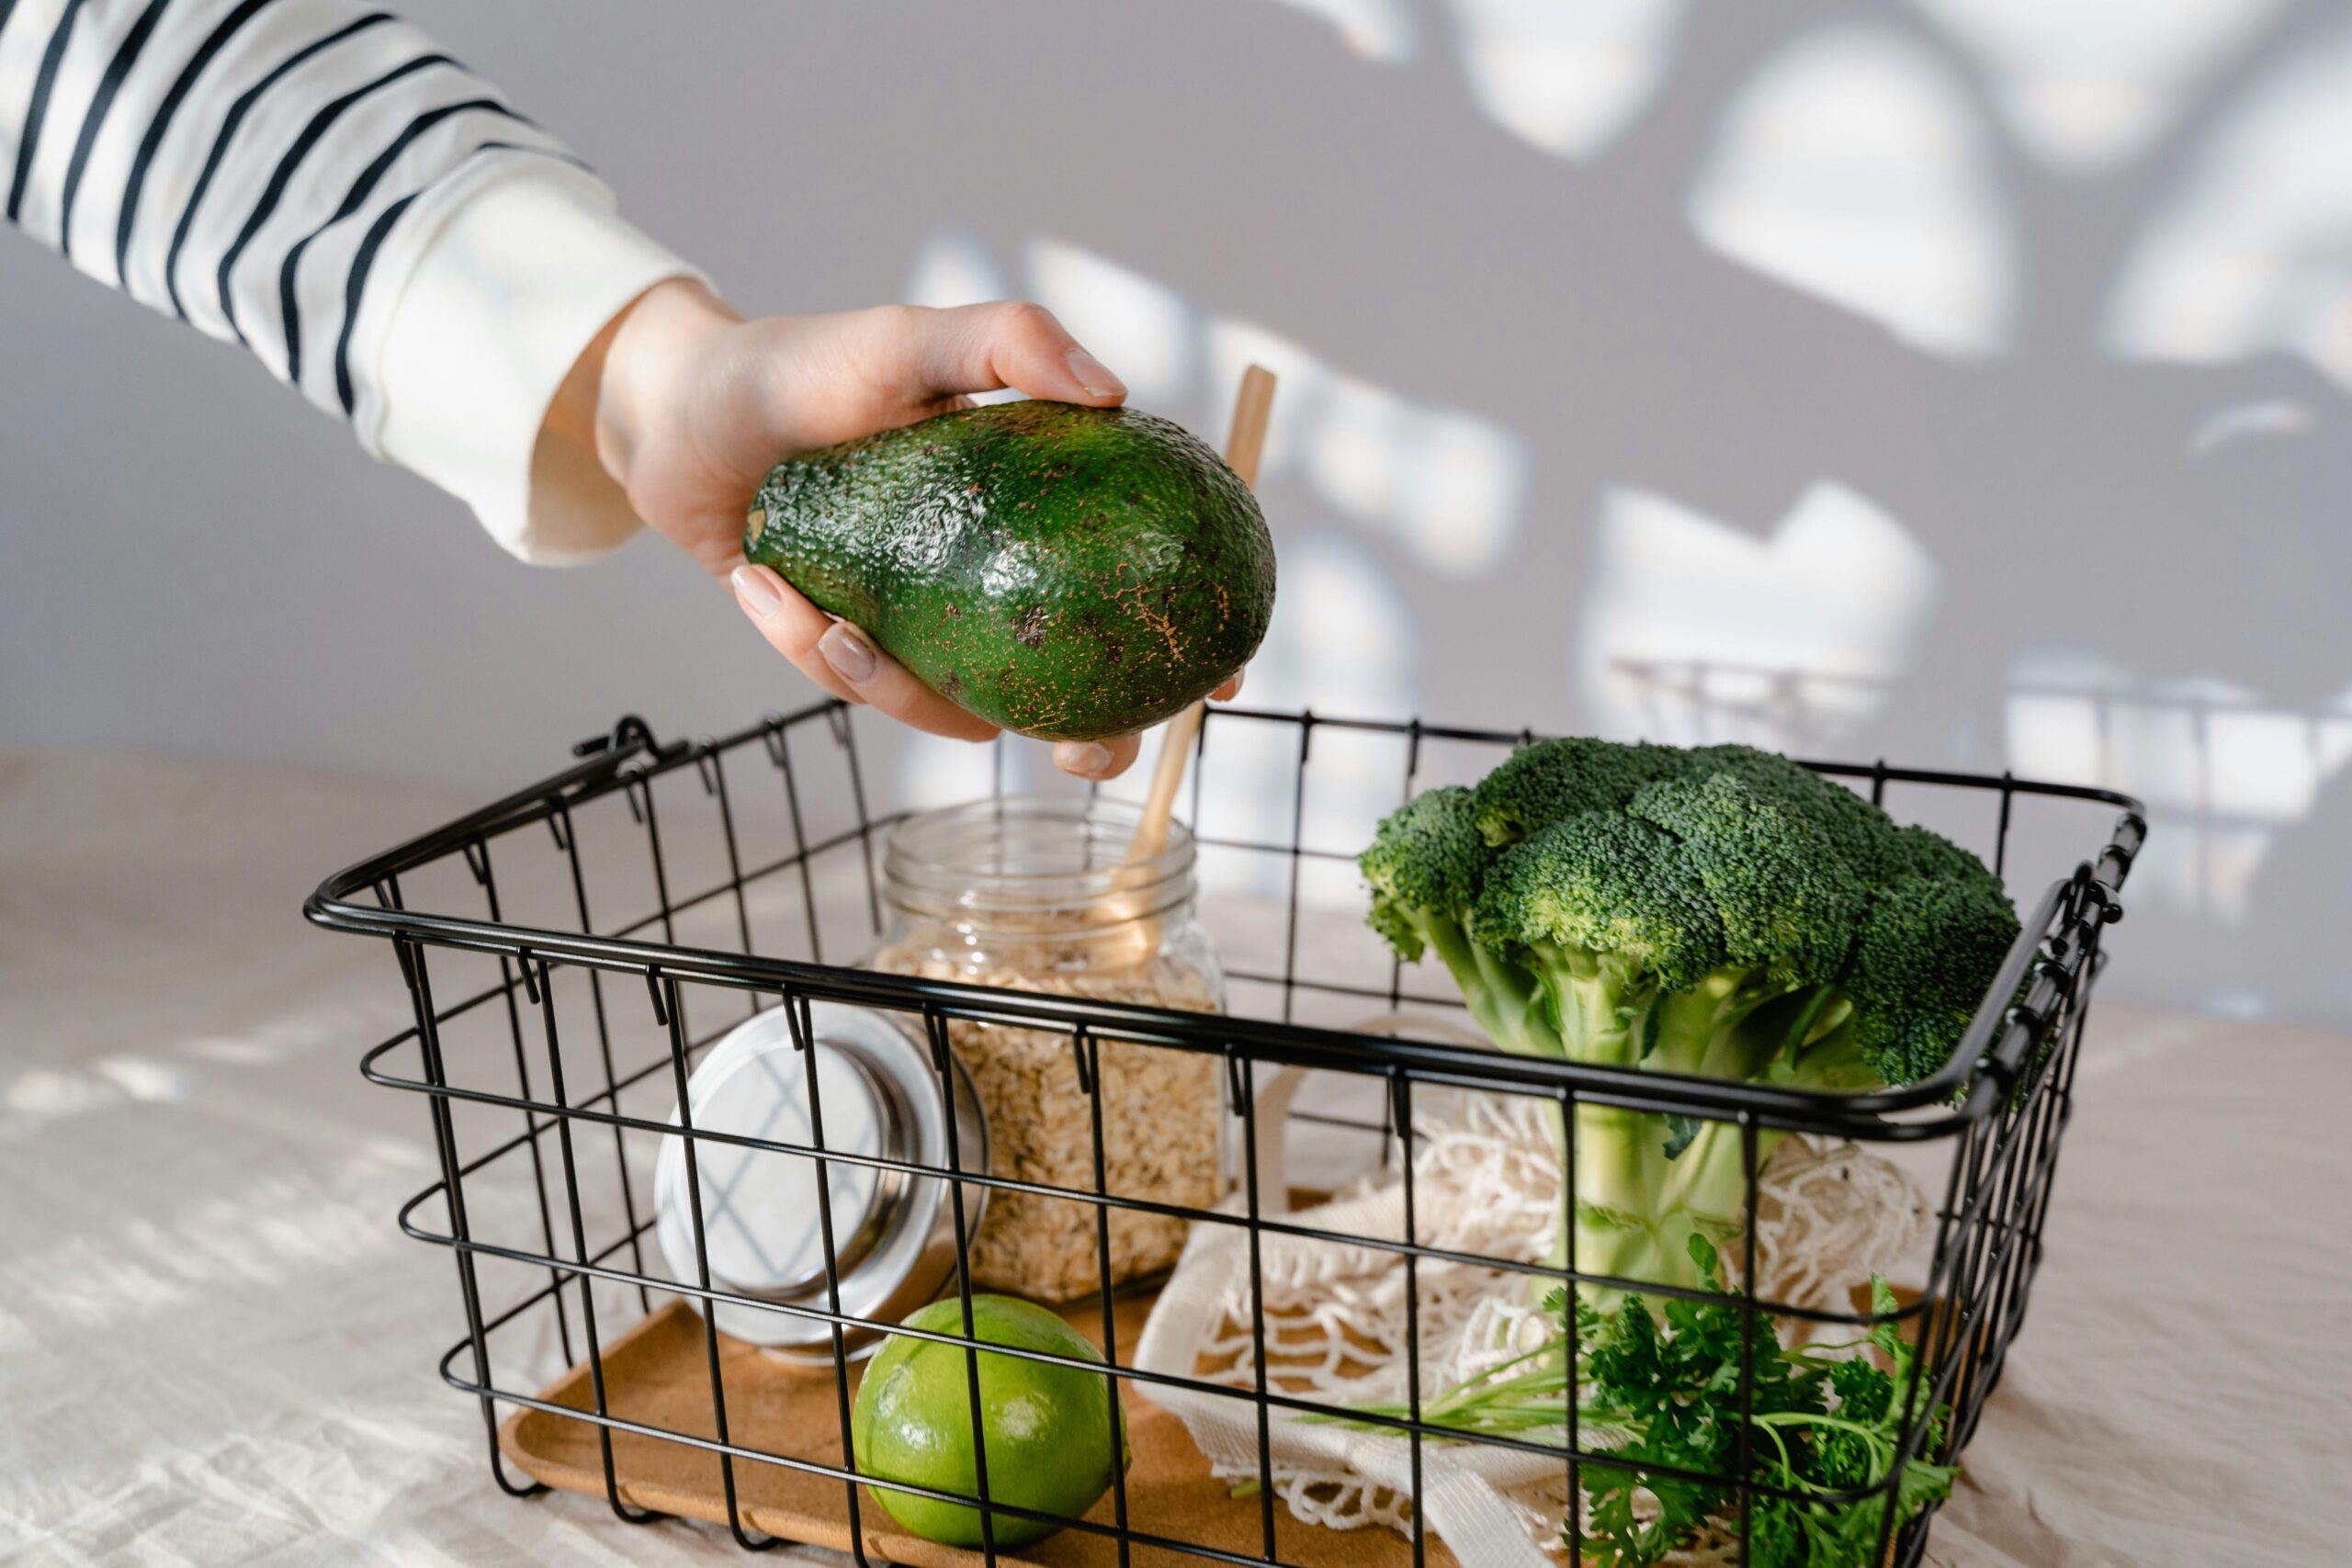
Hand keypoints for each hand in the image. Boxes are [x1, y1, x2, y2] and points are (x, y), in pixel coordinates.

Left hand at [568, 278, 1237, 779]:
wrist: (679, 413)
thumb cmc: (802, 366)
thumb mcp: (907, 340)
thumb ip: (1005, 343)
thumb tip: (1110, 391)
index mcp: (1034, 515)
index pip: (1134, 586)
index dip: (1191, 641)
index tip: (1217, 678)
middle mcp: (990, 582)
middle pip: (1071, 689)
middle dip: (1087, 739)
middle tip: (1072, 749)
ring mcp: (925, 626)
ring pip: (955, 707)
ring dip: (894, 685)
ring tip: (828, 620)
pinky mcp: (850, 652)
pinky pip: (855, 686)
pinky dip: (806, 645)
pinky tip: (758, 585)